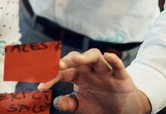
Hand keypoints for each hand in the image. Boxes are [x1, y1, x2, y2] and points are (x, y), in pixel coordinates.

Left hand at [37, 49, 151, 113]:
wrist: (124, 111)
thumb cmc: (99, 105)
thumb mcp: (81, 107)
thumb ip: (69, 103)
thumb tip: (57, 103)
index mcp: (78, 76)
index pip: (62, 72)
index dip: (52, 77)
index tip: (41, 86)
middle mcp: (90, 70)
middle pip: (77, 59)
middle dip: (67, 60)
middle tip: (58, 66)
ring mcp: (105, 71)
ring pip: (95, 56)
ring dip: (86, 56)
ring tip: (77, 60)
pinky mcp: (121, 76)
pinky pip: (117, 65)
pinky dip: (113, 59)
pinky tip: (108, 56)